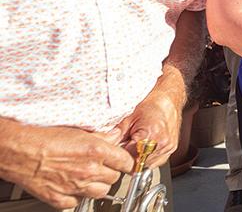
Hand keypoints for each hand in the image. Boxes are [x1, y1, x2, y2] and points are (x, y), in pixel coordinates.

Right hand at [0, 123, 133, 209]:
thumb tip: (116, 137)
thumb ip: (103, 137)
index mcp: (97, 151)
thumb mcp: (80, 132)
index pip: (126, 162)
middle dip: (111, 172)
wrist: (21, 152)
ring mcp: (76, 187)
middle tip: (102, 166)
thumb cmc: (46, 139)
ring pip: (101, 192)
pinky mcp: (62, 200)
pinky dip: (78, 195)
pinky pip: (79, 202)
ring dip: (98, 185)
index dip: (126, 162)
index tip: (125, 162)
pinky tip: (72, 185)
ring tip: (88, 176)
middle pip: (114, 178)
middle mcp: (89, 170)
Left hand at [106, 88, 181, 168]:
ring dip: (139, 158)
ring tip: (137, 143)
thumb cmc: (151, 103)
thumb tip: (105, 147)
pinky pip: (156, 161)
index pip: (128, 158)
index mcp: (150, 136)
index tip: (115, 150)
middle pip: (138, 164)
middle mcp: (162, 144)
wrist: (169, 98)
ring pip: (147, 165)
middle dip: (128, 157)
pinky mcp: (172, 148)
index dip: (119, 155)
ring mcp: (168, 147)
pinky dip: (148, 156)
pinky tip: (145, 146)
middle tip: (126, 144)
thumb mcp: (129, 117)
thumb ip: (116, 135)